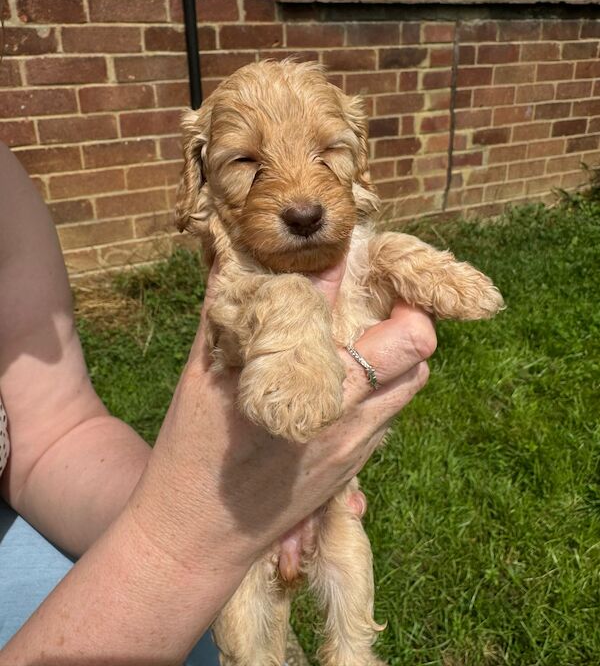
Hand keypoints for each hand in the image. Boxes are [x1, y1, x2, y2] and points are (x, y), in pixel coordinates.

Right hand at [129, 257, 434, 570]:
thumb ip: (233, 312)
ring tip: (353, 340)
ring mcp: (356, 453)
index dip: (397, 299)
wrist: (194, 541)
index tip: (373, 274)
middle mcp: (352, 425)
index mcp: (320, 395)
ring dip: (392, 357)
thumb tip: (243, 256)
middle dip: (403, 324)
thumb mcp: (205, 377)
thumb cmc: (193, 455)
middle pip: (418, 359)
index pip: (402, 340)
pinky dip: (375, 390)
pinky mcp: (351, 473)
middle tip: (366, 305)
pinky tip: (335, 383)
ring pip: (407, 389)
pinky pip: (384, 418)